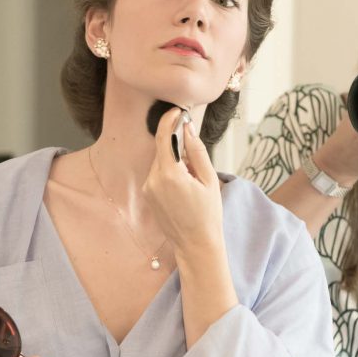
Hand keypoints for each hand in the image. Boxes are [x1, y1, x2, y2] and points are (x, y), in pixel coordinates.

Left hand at [143, 106, 223, 258]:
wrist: (196, 244)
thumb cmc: (208, 214)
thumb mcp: (209, 180)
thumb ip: (197, 151)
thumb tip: (188, 129)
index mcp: (170, 174)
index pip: (164, 137)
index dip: (169, 120)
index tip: (177, 111)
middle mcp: (154, 180)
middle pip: (163, 150)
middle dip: (178, 147)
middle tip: (196, 158)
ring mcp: (148, 189)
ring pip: (160, 162)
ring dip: (175, 162)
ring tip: (192, 180)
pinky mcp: (148, 195)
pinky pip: (158, 175)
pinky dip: (170, 173)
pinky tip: (184, 188)